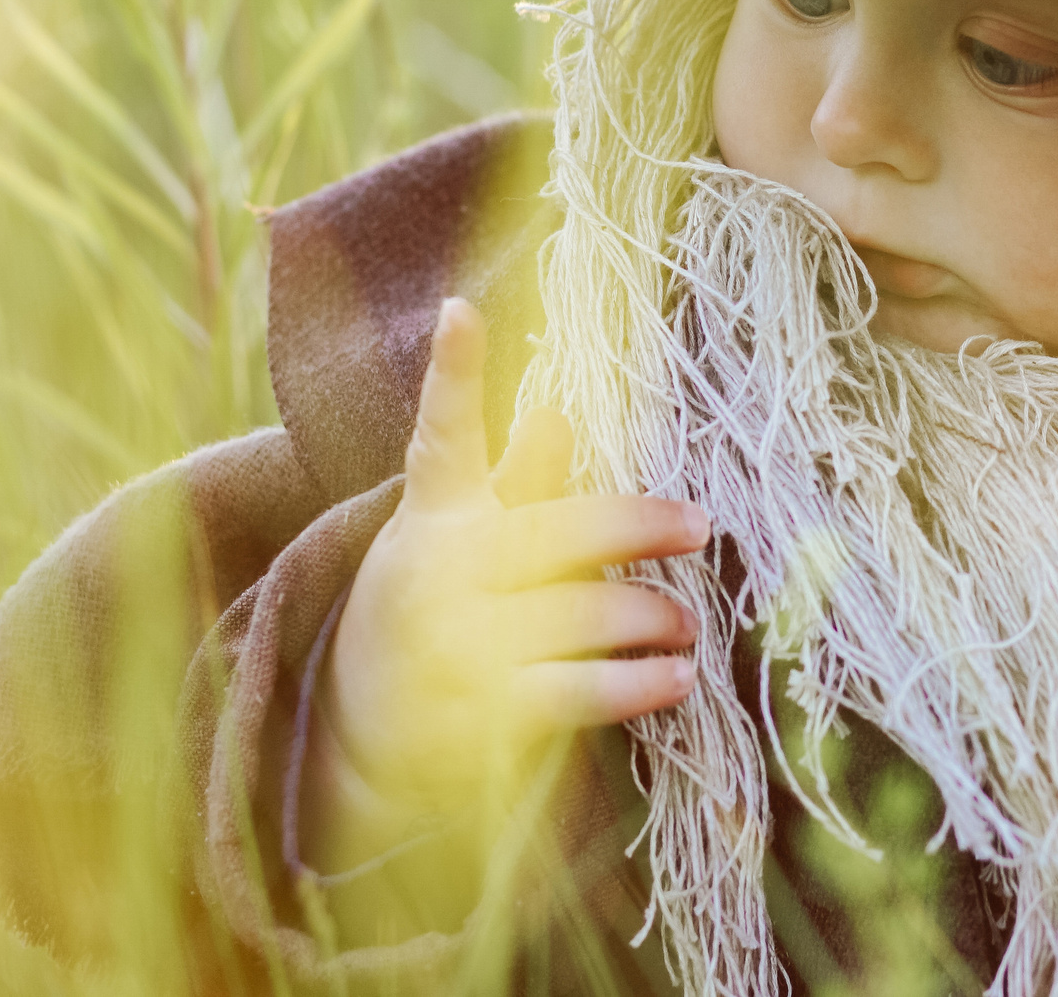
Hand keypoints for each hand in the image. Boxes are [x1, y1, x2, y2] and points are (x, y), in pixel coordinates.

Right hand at [311, 297, 709, 866]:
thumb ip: (509, 484)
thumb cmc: (421, 618)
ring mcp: (462, 646)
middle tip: (699, 525)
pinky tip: (677, 678)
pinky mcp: (486, 715)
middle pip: (558, 531)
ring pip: (583, 613)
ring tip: (688, 623)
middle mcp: (444, 574)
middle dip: (637, 524)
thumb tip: (557, 410)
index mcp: (434, 520)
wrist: (358, 747)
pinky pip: (582, 690)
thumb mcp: (448, 545)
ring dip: (650, 616)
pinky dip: (639, 684)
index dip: (451, 374)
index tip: (459, 309)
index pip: (441, 438)